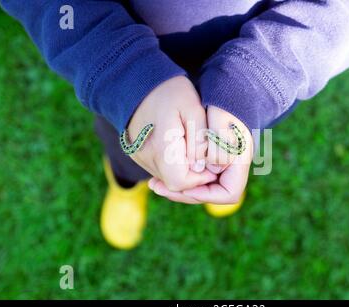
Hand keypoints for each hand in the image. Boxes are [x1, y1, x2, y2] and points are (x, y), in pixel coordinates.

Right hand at [127, 76, 215, 200]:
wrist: (138, 80)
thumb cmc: (170, 91)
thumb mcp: (193, 108)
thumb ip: (200, 139)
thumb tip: (202, 167)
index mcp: (161, 146)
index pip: (181, 182)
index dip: (199, 179)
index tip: (211, 166)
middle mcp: (146, 157)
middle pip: (173, 185)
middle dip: (194, 179)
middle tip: (208, 162)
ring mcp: (139, 157)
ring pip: (166, 180)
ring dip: (184, 172)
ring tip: (196, 153)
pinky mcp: (137, 155)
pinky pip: (159, 170)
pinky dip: (173, 166)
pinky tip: (182, 150)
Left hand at [149, 106, 253, 203]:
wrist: (226, 87)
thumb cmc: (223, 101)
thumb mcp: (220, 119)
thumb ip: (217, 145)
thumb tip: (208, 171)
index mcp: (240, 160)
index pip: (229, 193)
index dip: (207, 196)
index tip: (184, 187)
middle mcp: (232, 166)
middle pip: (212, 193)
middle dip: (186, 193)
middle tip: (159, 188)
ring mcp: (221, 163)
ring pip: (201, 185)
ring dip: (179, 187)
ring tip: (155, 183)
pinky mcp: (209, 158)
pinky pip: (195, 175)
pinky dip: (179, 176)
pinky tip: (160, 173)